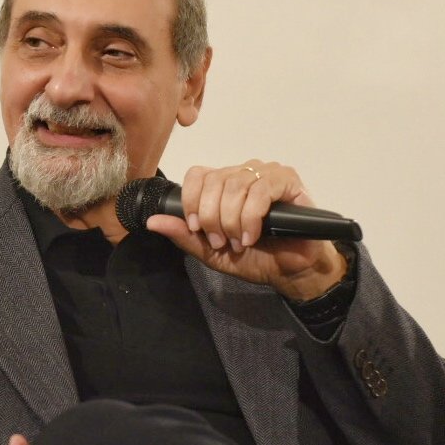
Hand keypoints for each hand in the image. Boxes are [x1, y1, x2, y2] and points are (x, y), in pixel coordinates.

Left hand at [147, 160, 347, 300]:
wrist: (291, 271)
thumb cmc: (256, 258)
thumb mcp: (212, 252)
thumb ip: (185, 236)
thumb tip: (153, 222)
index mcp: (224, 185)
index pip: (197, 175)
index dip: (192, 201)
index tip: (197, 229)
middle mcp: (243, 173)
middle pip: (214, 181)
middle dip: (212, 217)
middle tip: (222, 241)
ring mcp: (266, 173)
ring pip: (235, 185)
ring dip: (232, 220)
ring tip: (240, 242)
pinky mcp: (287, 180)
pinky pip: (261, 190)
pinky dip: (251, 217)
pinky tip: (252, 235)